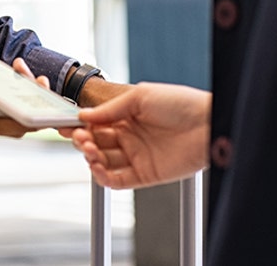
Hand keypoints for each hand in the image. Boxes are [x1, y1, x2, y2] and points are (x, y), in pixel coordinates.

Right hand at [0, 48, 51, 137]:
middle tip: (38, 77)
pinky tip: (6, 71)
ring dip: (18, 95)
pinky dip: (3, 90)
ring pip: (3, 113)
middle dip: (31, 104)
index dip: (31, 116)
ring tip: (21, 68)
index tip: (43, 95)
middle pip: (11, 122)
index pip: (6, 125)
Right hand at [65, 82, 211, 188]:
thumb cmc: (181, 104)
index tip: (67, 124)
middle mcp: (129, 137)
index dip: (80, 125)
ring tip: (89, 148)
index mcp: (126, 117)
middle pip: (96, 143)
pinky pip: (117, 180)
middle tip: (79, 136)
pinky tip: (97, 167)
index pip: (95, 124)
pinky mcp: (145, 174)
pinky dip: (102, 176)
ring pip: (102, 162)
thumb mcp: (140, 97)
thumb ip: (110, 109)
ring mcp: (136, 157)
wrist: (209, 124)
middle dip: (82, 140)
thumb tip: (84, 115)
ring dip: (90, 157)